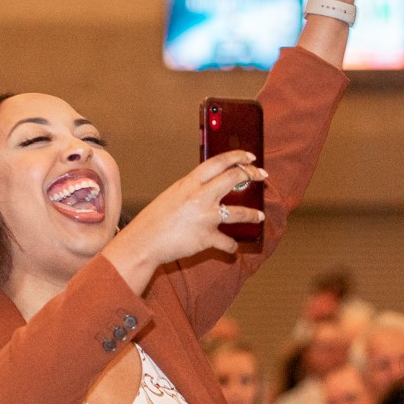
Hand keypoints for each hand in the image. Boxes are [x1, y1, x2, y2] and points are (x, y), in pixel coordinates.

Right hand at [104, 151, 267, 290]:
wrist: (143, 242)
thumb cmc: (154, 220)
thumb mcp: (173, 195)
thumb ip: (192, 189)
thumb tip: (209, 186)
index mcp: (189, 183)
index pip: (218, 162)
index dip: (237, 157)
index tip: (249, 156)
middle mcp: (199, 197)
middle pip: (233, 178)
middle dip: (252, 175)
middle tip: (261, 176)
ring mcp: (205, 217)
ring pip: (239, 212)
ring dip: (253, 214)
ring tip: (260, 216)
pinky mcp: (207, 237)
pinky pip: (227, 242)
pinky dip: (231, 246)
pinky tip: (233, 247)